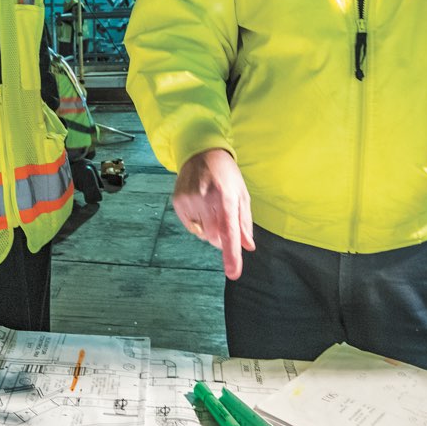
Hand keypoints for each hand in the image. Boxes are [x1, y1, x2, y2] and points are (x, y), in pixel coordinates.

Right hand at [173, 149, 255, 280]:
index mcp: (226, 196)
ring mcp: (189, 200)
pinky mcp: (178, 202)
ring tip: (211, 208)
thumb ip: (244, 222)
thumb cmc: (226, 174)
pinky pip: (190, 226)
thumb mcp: (242, 194)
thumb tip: (248, 246)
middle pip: (214, 238)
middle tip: (224, 221)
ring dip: (209, 229)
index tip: (233, 273)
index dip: (232, 255)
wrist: (201, 152)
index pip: (229, 232)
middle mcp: (206, 199)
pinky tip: (199, 206)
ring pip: (201, 234)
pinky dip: (197, 223)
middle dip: (221, 238)